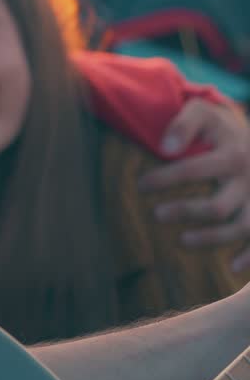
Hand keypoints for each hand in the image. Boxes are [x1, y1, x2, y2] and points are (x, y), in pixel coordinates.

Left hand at [137, 97, 249, 271]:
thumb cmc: (218, 126)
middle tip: (156, 215)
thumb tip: (165, 147)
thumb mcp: (202, 112)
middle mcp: (249, 179)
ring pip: (242, 227)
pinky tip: (232, 268)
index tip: (140, 186)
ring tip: (182, 241)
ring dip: (213, 239)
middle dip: (186, 212)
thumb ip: (182, 124)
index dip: (164, 179)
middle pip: (218, 207)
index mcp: (232, 156)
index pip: (193, 170)